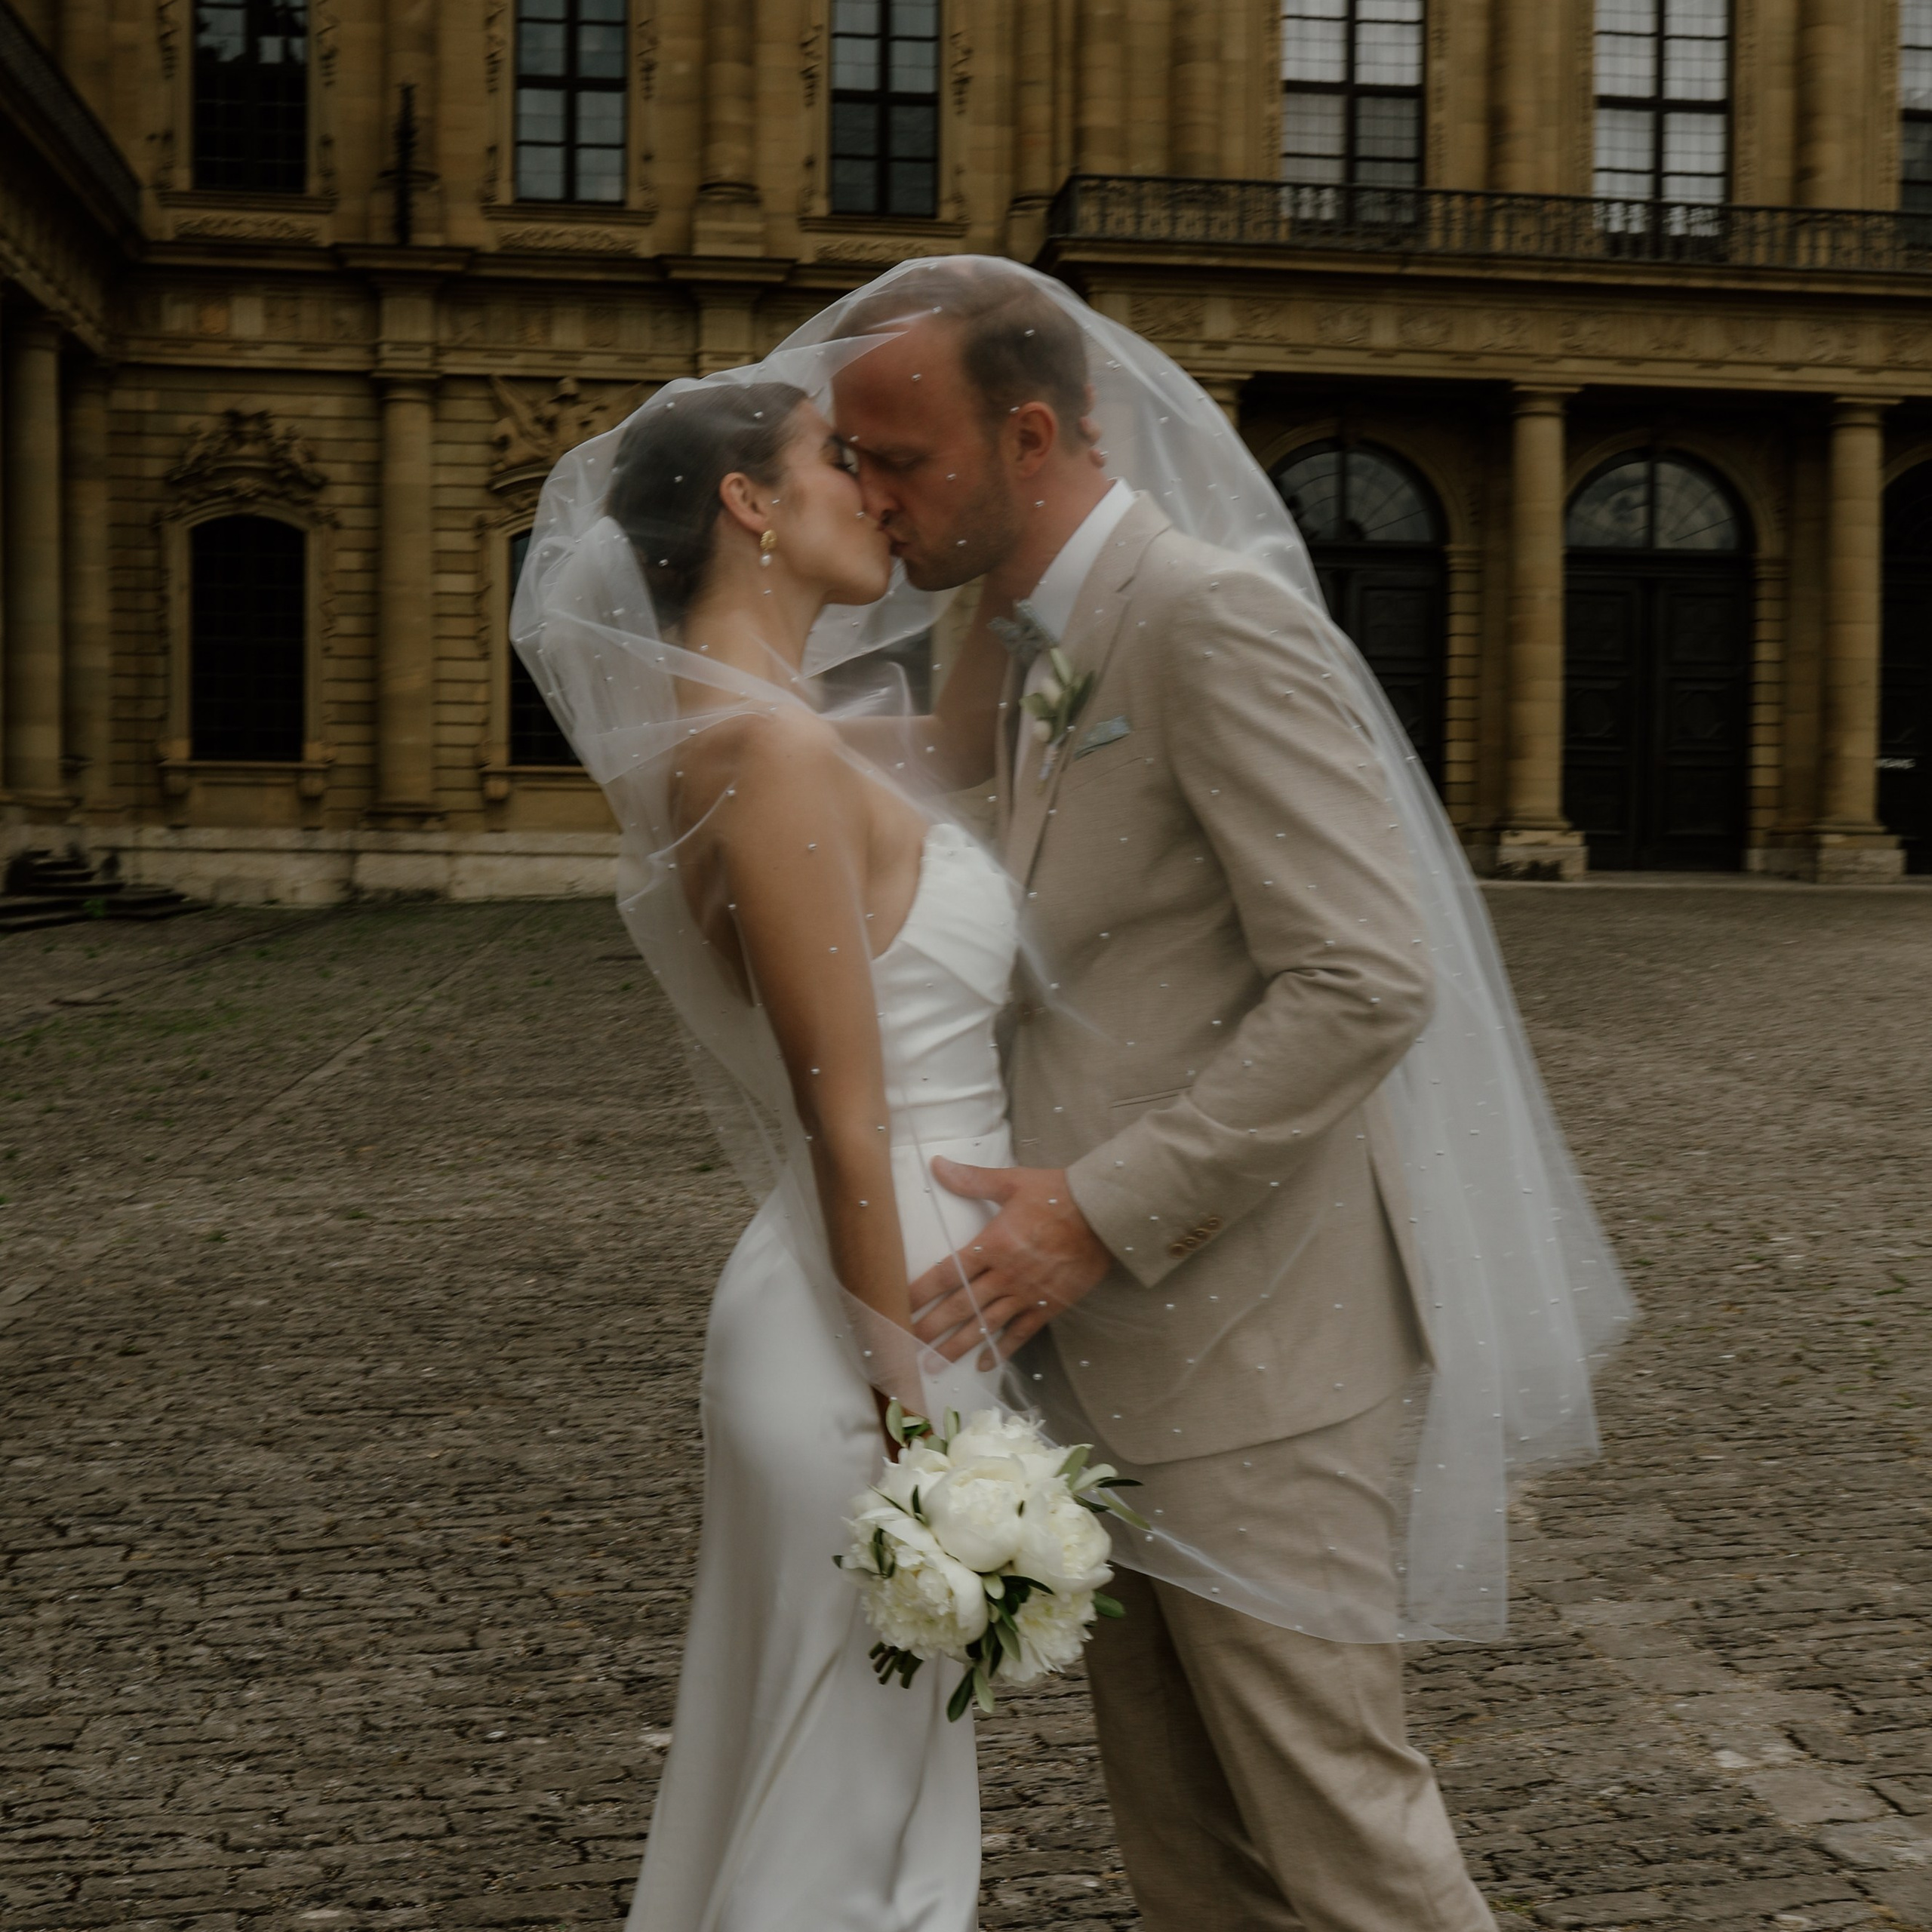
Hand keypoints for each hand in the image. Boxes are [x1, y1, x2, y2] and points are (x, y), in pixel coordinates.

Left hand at [908, 1160, 1112, 1363]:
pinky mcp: (1050, 1304)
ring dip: (958, 1346)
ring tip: (934, 1365)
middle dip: (931, 1328)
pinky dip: (1002, 1350)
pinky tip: (984, 1365)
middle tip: (907, 1346)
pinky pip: (1021, 1332)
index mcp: (992, 1245)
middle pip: (961, 1306)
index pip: (946, 1273)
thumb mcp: (1012, 1182)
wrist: (1104, 1214)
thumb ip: (972, 1180)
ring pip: (986, 1325)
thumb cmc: (1058, 1195)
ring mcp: (1028, 1293)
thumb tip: (936, 1164)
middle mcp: (1006, 1275)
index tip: (898, 1306)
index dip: (920, 1291)